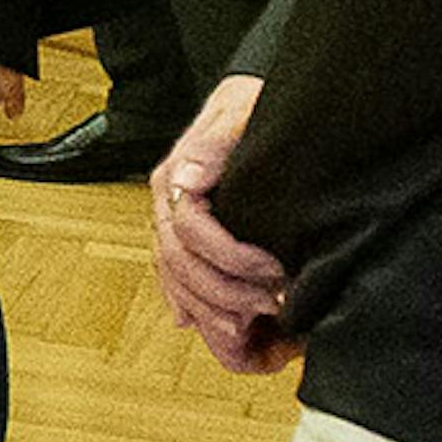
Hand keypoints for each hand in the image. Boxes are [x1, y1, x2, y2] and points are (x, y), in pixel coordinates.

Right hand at [154, 76, 292, 368]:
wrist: (247, 104)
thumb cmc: (248, 106)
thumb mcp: (238, 114)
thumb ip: (214, 143)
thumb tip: (189, 176)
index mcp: (175, 181)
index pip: (189, 234)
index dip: (231, 258)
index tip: (274, 268)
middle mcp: (168, 211)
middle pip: (181, 270)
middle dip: (227, 297)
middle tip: (273, 306)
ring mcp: (173, 231)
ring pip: (179, 288)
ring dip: (216, 317)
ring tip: (256, 336)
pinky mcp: (188, 245)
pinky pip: (180, 288)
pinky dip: (199, 315)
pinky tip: (217, 333)